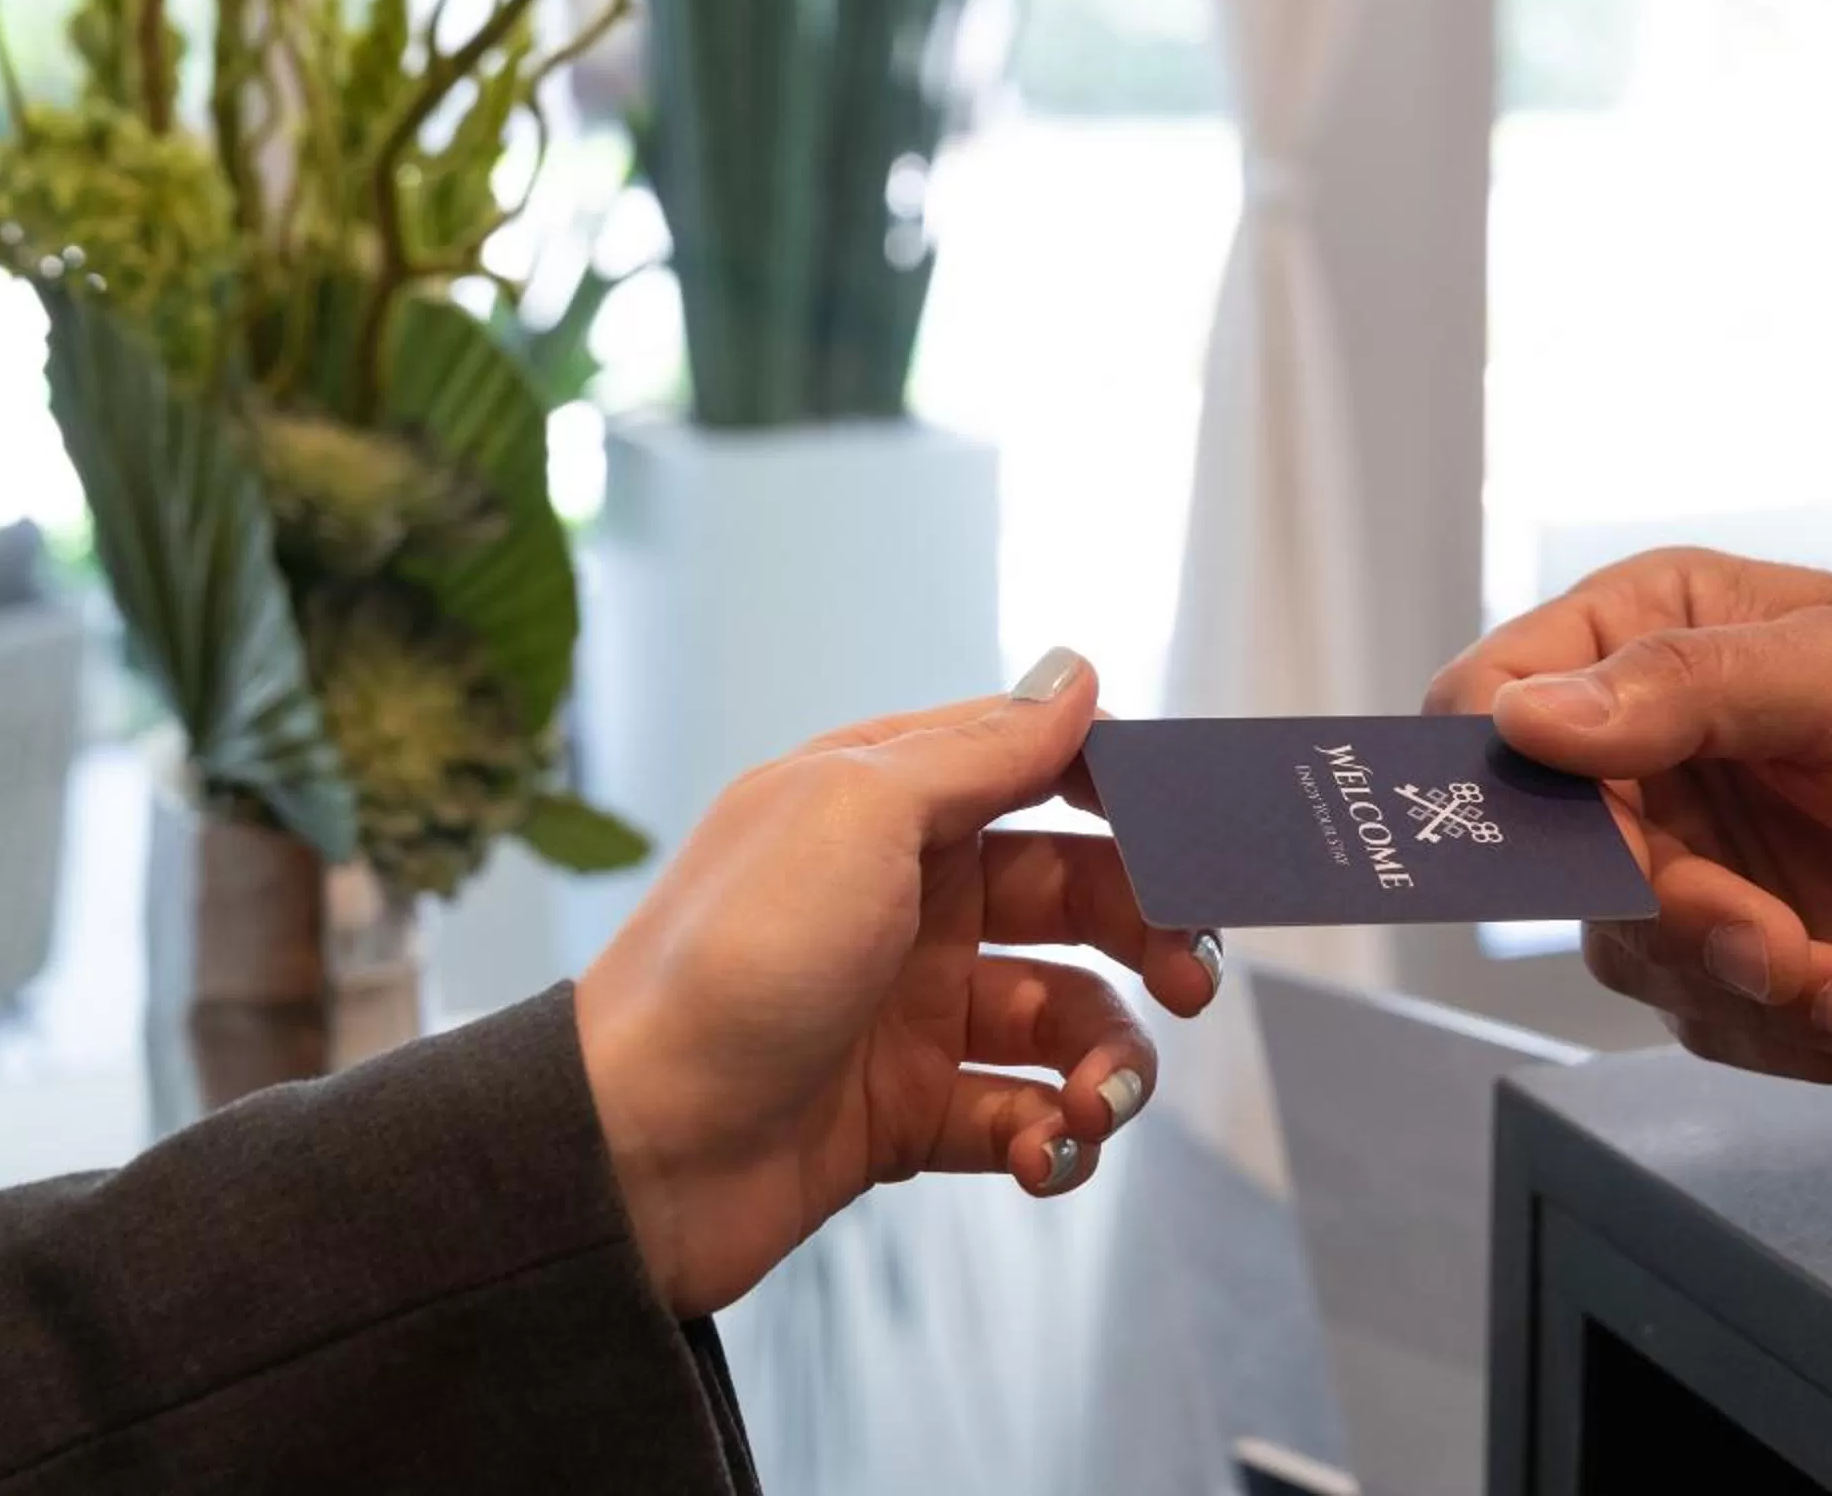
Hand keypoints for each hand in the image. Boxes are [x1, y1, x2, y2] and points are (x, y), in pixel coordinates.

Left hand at [574, 650, 1222, 1317]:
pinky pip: (1024, 1113)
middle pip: (1080, 894)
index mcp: (890, 803)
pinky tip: (1044, 1150)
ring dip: (1112, 1057)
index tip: (1203, 828)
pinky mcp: (910, 1112)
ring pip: (1069, 1016)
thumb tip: (1076, 673)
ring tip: (1098, 1098)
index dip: (1130, 794)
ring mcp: (912, 1008)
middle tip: (1192, 973)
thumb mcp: (858, 817)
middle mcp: (909, 898)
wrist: (628, 1157)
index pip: (1040, 767)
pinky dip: (1054, 1137)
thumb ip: (980, 748)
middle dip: (1152, 931)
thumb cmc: (729, 965)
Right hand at [1429, 551, 1831, 1084]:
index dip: (1499, 779)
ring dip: (1758, 992)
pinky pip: (1723, 1030)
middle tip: (1774, 940)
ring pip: (1638, 963)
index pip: (1488, 702)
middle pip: (1556, 863)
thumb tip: (1529, 719)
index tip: (1586, 841)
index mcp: (1641, 640)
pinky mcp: (1738, 964)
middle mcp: (1641, 757)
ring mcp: (1684, 868)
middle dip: (1676, 918)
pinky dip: (1812, 1040)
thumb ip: (1689, 688)